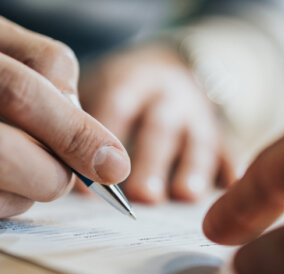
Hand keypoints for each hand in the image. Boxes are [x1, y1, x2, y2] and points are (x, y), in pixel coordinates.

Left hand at [80, 45, 234, 203]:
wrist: (172, 68)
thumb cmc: (123, 92)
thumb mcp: (100, 90)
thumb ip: (81, 124)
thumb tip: (53, 171)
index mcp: (132, 82)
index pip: (117, 105)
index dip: (103, 138)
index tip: (88, 178)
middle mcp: (168, 96)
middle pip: (160, 127)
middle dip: (151, 161)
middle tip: (140, 195)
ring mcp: (198, 115)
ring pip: (199, 139)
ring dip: (192, 167)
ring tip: (184, 195)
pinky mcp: (220, 132)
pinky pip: (228, 148)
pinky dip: (230, 166)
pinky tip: (230, 186)